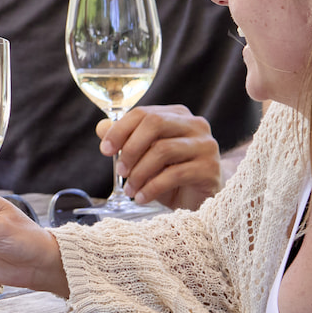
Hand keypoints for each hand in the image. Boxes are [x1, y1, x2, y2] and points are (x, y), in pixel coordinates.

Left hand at [98, 105, 220, 210]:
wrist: (201, 200)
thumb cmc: (170, 175)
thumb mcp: (144, 157)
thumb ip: (125, 139)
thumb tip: (101, 127)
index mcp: (177, 115)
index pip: (144, 113)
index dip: (120, 130)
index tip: (105, 150)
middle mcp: (195, 125)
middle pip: (155, 124)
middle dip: (131, 148)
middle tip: (120, 171)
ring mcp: (206, 145)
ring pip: (163, 150)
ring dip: (139, 172)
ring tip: (130, 189)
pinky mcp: (210, 169)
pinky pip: (174, 174)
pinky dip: (152, 188)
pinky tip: (141, 198)